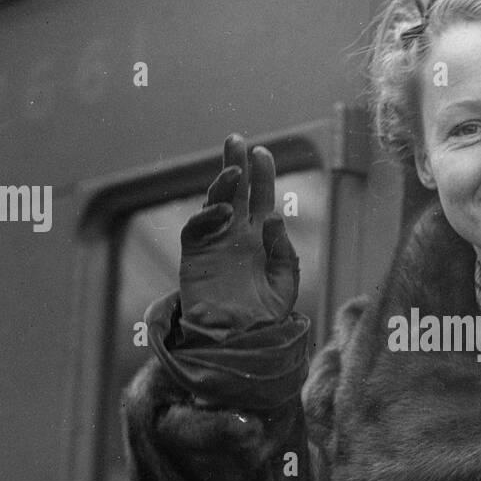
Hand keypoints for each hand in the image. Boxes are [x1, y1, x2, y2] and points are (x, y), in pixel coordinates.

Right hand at [177, 134, 300, 339]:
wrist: (239, 340)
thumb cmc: (265, 314)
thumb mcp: (286, 281)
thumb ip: (283, 250)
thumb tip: (271, 218)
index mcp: (259, 237)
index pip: (260, 197)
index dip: (261, 174)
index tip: (263, 153)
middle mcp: (235, 234)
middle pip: (234, 191)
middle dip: (235, 164)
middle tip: (236, 140)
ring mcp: (213, 243)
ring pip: (214, 203)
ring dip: (223, 185)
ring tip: (235, 172)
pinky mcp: (194, 256)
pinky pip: (197, 228)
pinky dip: (208, 216)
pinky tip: (226, 212)